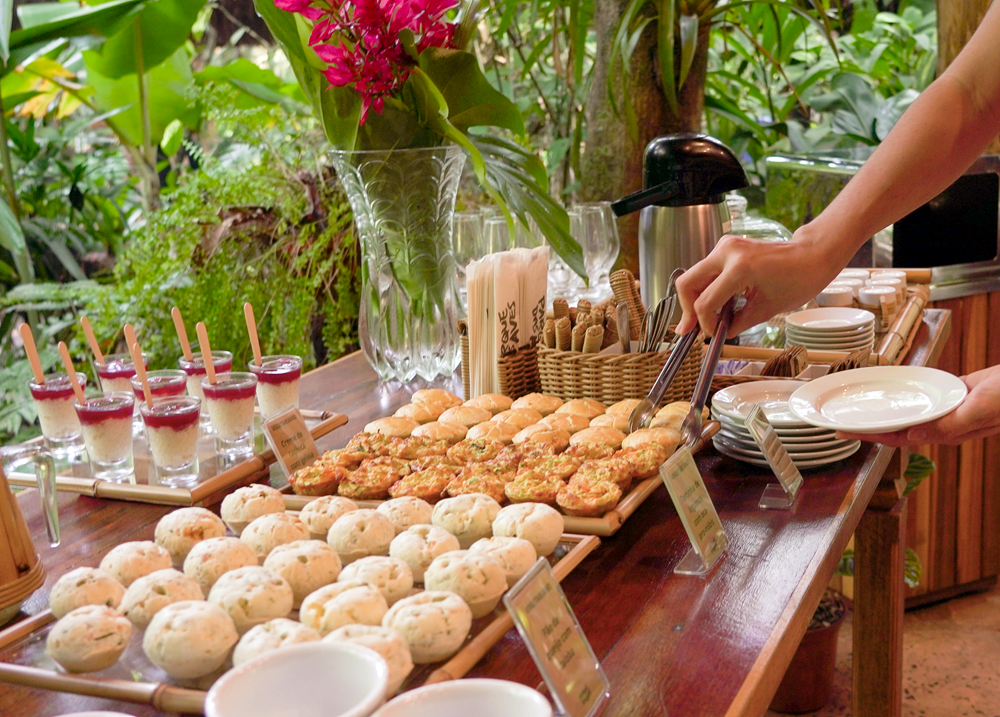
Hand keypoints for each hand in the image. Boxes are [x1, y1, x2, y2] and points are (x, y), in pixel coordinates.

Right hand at [675, 233, 844, 336]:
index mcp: (740, 268)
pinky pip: (707, 270)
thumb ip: (737, 323)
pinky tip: (719, 302)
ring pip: (694, 276)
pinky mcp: (727, 246)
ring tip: (709, 316)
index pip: (705, 302)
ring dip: (697, 298)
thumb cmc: (799, 279)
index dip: (704, 323)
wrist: (813, 255)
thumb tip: (719, 333)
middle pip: (687, 283)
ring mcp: (726, 246)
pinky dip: (707, 288)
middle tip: (690, 328)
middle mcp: (727, 252)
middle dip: (687, 308)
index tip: (711, 334)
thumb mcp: (766, 309)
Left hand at [836, 365, 999, 445]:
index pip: (898, 438)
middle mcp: (946, 425)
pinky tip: (894, 391)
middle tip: (838, 422)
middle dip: (869, 427)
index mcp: (948, 432)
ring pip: (910, 414)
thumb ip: (950, 424)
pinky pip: (925, 398)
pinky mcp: (957, 395)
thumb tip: (912, 437)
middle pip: (898, 428)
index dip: (870, 436)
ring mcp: (951, 411)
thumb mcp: (982, 408)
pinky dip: (907, 395)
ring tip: (859, 409)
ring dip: (885, 412)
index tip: (844, 433)